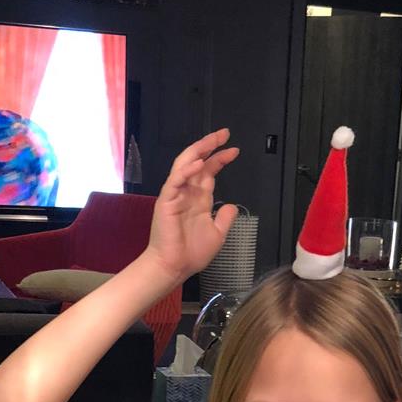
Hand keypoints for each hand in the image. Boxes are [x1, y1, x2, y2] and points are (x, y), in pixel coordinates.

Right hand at [146, 129, 240, 280]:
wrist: (174, 267)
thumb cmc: (191, 253)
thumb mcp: (217, 234)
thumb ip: (224, 218)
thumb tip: (231, 206)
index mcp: (198, 199)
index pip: (209, 172)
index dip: (220, 159)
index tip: (234, 150)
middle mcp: (186, 193)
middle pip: (198, 162)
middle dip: (210, 146)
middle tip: (224, 133)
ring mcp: (175, 195)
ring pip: (184, 165)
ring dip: (198, 151)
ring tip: (212, 140)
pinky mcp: (166, 201)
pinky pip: (175, 181)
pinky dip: (186, 171)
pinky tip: (198, 164)